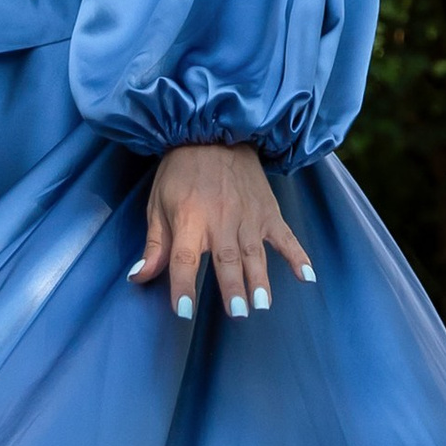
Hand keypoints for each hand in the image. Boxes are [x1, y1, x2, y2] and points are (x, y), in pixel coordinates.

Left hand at [130, 143, 313, 323]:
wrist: (212, 132)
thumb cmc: (180, 172)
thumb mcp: (157, 204)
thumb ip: (154, 245)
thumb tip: (138, 278)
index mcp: (189, 219)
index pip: (183, 259)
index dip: (182, 286)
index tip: (184, 312)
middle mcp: (220, 220)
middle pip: (226, 259)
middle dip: (233, 287)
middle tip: (238, 313)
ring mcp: (248, 217)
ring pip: (254, 253)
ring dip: (260, 279)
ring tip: (263, 304)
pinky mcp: (267, 212)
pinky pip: (285, 237)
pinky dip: (297, 256)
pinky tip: (306, 277)